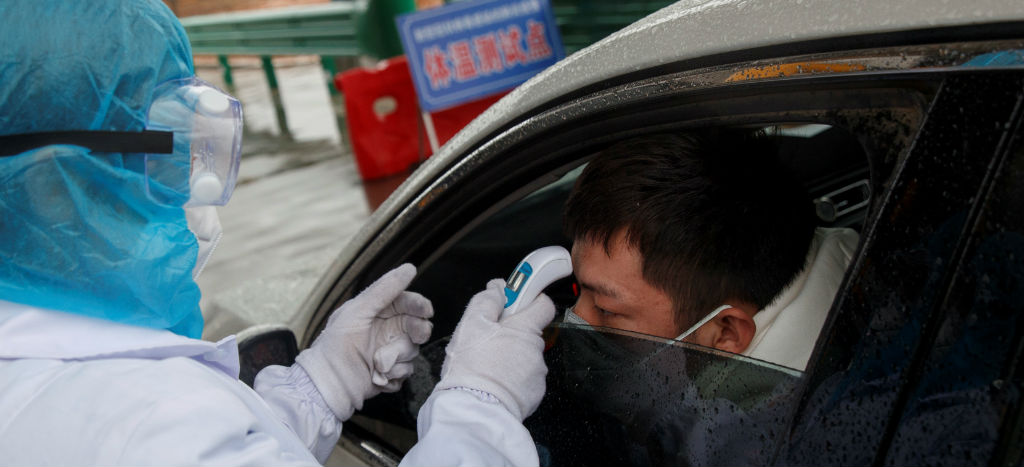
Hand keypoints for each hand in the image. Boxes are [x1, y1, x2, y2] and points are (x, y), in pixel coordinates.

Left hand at [296, 264, 432, 419]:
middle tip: (416, 336)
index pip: (407, 303)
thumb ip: (384, 289)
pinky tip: (376, 375)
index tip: (426, 311)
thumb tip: (409, 268)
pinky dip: (393, 374)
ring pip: (413, 351)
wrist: (328, 383)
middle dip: (418, 332)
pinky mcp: (392, 373)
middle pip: (417, 327)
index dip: (419, 306)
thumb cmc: (337, 344)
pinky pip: (407, 371)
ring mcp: (391, 353)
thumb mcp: (358, 311)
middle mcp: (388, 331)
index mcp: (378, 312)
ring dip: (396, 358)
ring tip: (376, 363)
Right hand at [436, 278, 555, 420]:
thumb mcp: (470, 324)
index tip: (515, 303)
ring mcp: (537, 374)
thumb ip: (487, 300)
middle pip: (529, 333)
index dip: (530, 301)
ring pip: (525, 357)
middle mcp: (536, 349)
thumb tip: (498, 289)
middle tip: (489, 341)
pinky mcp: (534, 394)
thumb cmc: (471, 367)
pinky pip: (524, 380)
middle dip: (512, 334)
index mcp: (524, 328)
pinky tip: (493, 383)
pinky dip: (512, 379)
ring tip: (487, 367)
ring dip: (510, 358)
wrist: (474, 409)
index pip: (543, 304)